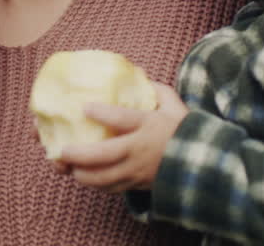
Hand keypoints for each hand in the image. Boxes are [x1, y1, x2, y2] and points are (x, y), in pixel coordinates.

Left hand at [57, 81, 187, 192]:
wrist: (203, 165)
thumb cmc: (185, 131)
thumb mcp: (174, 106)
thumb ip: (156, 90)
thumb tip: (138, 75)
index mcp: (149, 126)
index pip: (123, 119)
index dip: (102, 113)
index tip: (84, 107)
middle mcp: (139, 150)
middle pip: (104, 156)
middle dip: (78, 155)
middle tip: (60, 150)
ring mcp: (137, 171)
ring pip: (103, 178)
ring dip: (80, 174)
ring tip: (63, 166)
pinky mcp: (136, 185)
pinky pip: (110, 188)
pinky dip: (93, 184)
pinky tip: (82, 176)